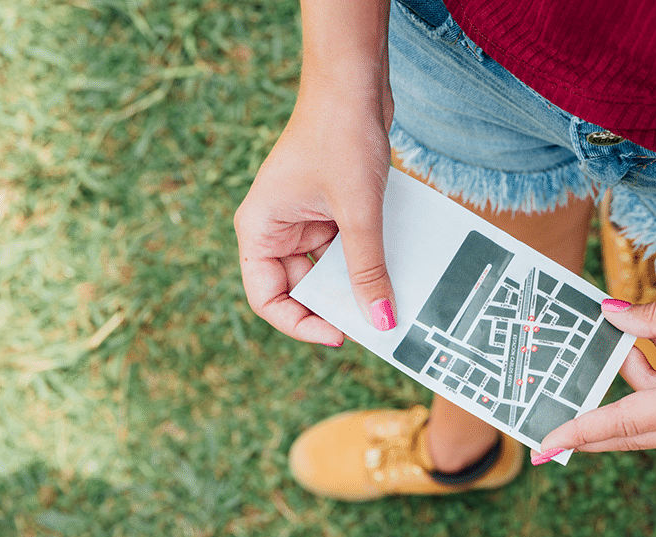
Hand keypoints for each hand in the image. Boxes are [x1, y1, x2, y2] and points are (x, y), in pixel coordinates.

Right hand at [233, 68, 395, 345]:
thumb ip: (367, 269)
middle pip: (300, 289)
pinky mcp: (332, 210)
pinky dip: (368, 260)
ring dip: (356, 284)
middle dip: (335, 307)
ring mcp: (305, 220)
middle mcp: (278, 229)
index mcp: (260, 230)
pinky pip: (347, 249)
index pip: (268, 298)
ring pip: (328, 271)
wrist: (354, 83)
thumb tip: (380, 320)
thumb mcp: (358, 212)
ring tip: (388, 297)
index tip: (340, 334)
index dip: (300, 324)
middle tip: (373, 321)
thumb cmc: (340, 137)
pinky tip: (395, 269)